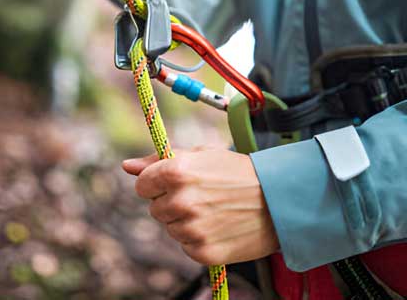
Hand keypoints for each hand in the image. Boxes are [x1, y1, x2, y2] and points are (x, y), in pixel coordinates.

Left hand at [122, 146, 278, 265]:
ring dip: (185, 221)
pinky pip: (186, 246)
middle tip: (202, 197)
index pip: (142, 185)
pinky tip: (219, 226)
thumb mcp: (201, 155)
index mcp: (176, 171)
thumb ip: (159, 160)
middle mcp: (180, 201)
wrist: (279, 201)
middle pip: (155, 209)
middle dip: (172, 203)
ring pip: (170, 228)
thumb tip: (127, 166)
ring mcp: (191, 229)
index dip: (157, 183)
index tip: (175, 183)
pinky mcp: (202, 251)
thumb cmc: (239, 173)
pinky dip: (198, 239)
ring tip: (214, 211)